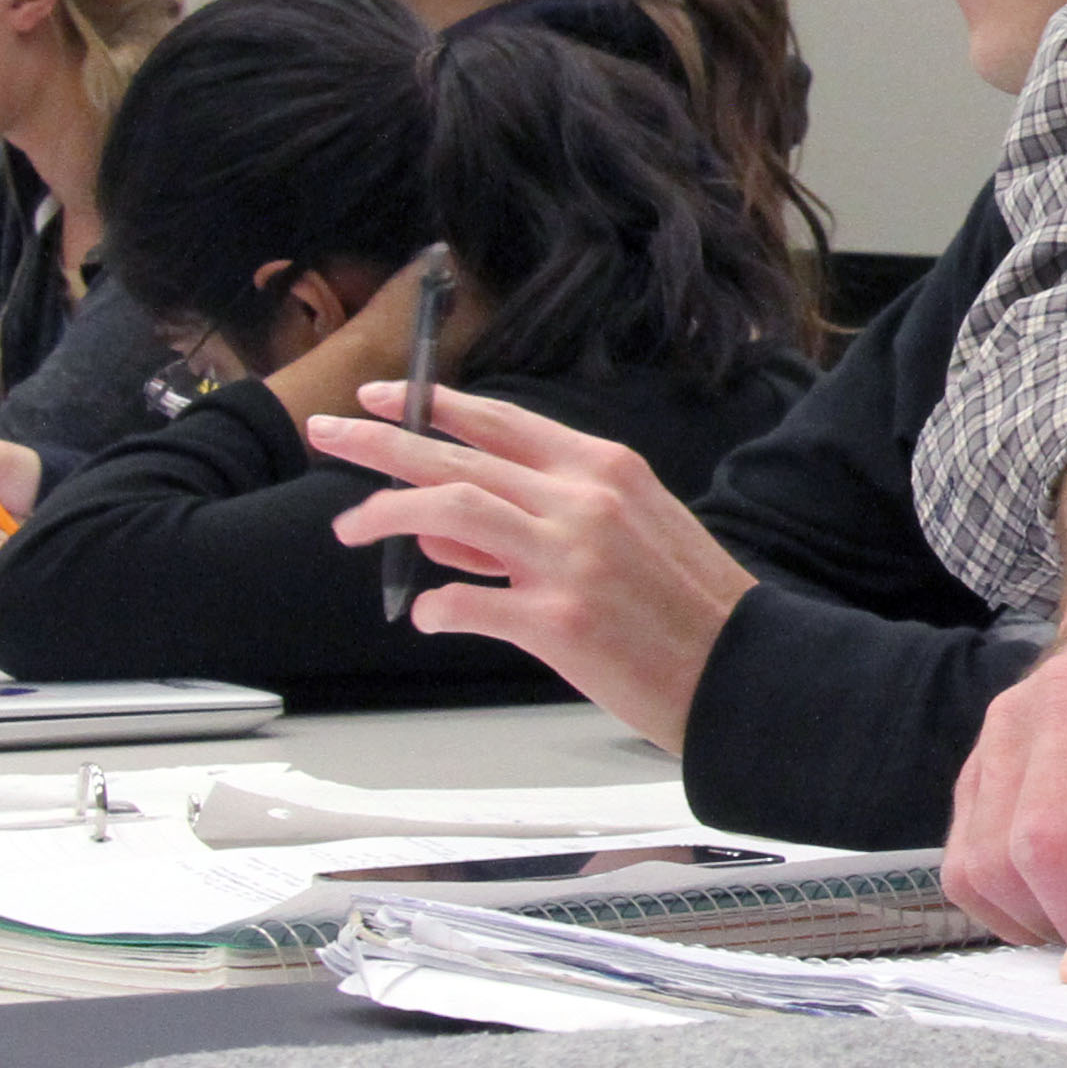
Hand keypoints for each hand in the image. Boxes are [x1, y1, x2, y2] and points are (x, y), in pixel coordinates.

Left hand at [312, 382, 756, 745]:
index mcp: (603, 469)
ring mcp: (568, 560)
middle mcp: (582, 501)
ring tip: (349, 528)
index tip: (380, 397)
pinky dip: (436, 608)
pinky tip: (430, 616)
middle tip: (325, 432)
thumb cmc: (688, 602)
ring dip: (386, 514)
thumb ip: (548, 515)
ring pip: (449, 511)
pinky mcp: (557, 622)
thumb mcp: (632, 529)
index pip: (498, 421)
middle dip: (378, 442)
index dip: (431, 406)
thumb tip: (452, 529)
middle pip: (456, 457)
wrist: (741, 669)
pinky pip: (466, 604)